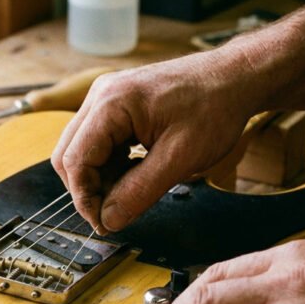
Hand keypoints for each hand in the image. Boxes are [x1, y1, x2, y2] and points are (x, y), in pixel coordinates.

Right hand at [51, 52, 258, 231]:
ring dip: (100, 179)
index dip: (85, 199)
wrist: (235, 79)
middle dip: (88, 190)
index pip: (75, 160)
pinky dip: (110, 166)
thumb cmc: (215, 107)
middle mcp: (101, 96)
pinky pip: (98, 142)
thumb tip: (109, 219)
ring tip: (131, 193)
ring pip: (82, 150)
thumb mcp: (179, 159)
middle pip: (69, 155)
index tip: (103, 224)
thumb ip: (139, 192)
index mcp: (112, 104)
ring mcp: (107, 99)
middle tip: (113, 215)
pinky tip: (134, 175)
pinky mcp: (118, 106)